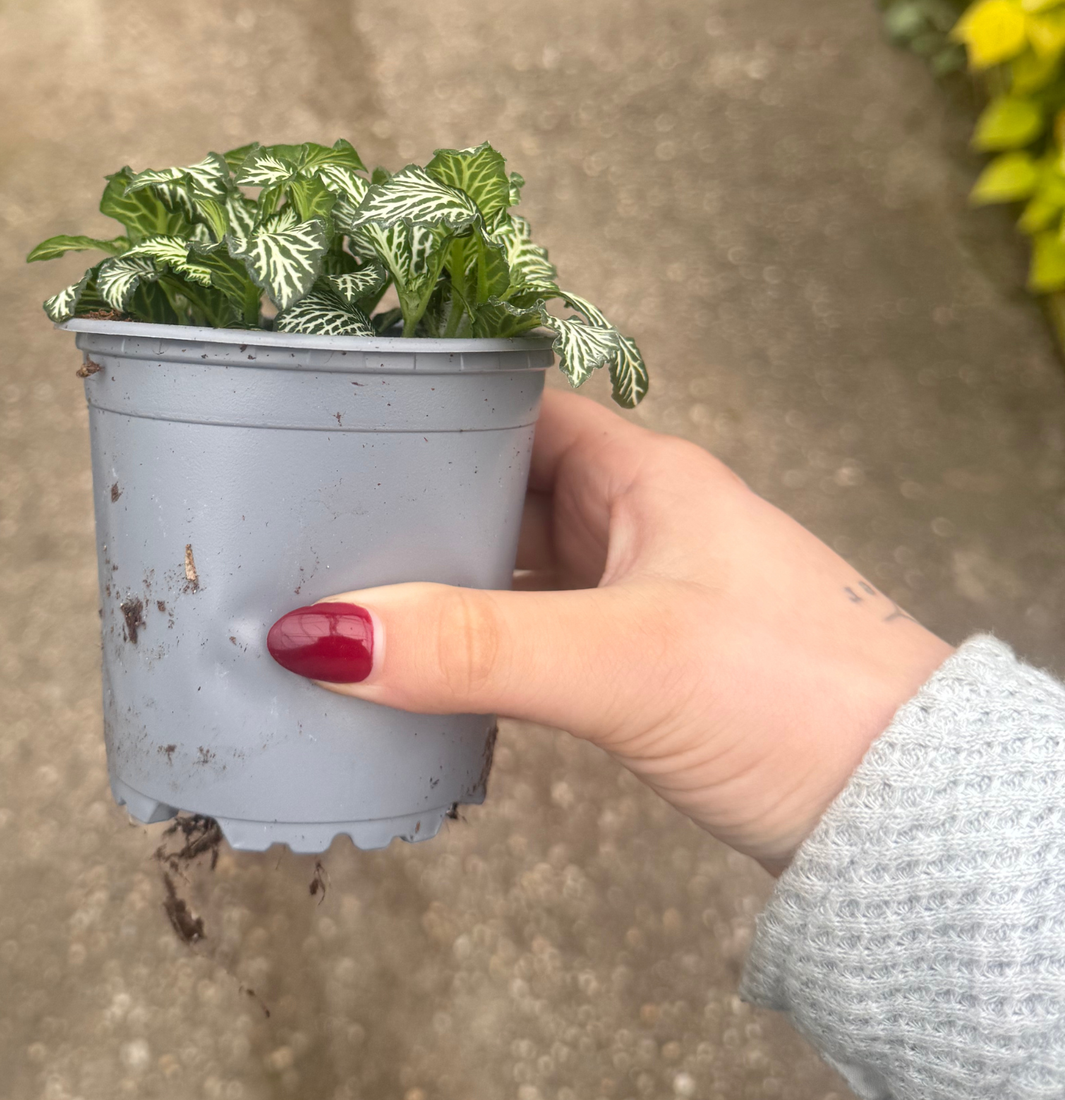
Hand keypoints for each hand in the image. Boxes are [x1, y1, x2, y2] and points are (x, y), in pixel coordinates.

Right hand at [267, 390, 953, 873]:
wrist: (905, 814)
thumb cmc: (795, 698)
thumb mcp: (620, 660)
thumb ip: (474, 646)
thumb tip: (321, 632)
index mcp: (643, 476)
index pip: (514, 406)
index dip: (431, 405)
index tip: (340, 417)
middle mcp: (638, 519)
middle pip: (502, 484)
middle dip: (417, 498)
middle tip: (313, 512)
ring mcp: (640, 591)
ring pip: (516, 561)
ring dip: (445, 575)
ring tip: (343, 584)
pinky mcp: (642, 661)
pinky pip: (535, 626)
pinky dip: (480, 637)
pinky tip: (425, 660)